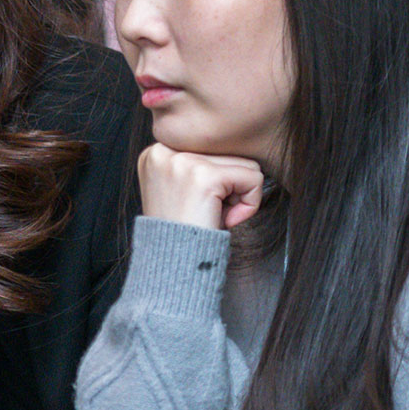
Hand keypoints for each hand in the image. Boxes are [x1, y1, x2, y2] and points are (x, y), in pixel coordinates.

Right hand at [138, 144, 265, 229]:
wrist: (172, 265)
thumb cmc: (182, 232)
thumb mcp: (179, 188)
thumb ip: (198, 164)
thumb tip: (236, 145)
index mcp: (156, 153)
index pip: (210, 148)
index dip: (215, 180)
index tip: (195, 204)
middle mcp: (163, 151)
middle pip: (227, 152)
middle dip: (228, 186)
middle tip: (207, 212)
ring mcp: (182, 162)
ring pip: (243, 162)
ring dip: (239, 194)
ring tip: (213, 214)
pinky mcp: (204, 176)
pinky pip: (252, 178)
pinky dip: (249, 204)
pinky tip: (226, 219)